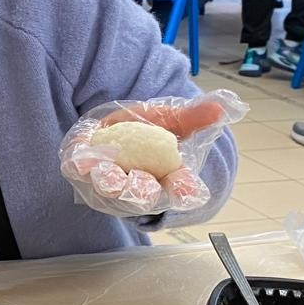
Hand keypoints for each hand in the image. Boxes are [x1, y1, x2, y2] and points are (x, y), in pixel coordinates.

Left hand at [59, 92, 246, 218]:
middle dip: (142, 193)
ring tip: (107, 173)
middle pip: (142, 198)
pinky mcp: (82, 172)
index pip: (179, 191)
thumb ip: (193, 117)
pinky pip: (80, 174)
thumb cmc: (143, 131)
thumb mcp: (169, 120)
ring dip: (109, 183)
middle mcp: (137, 188)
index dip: (184, 191)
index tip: (187, 189)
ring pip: (109, 191)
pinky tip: (81, 161)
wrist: (107, 127)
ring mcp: (107, 184)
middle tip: (144, 184)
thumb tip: (223, 106)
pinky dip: (81, 167)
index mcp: (165, 179)